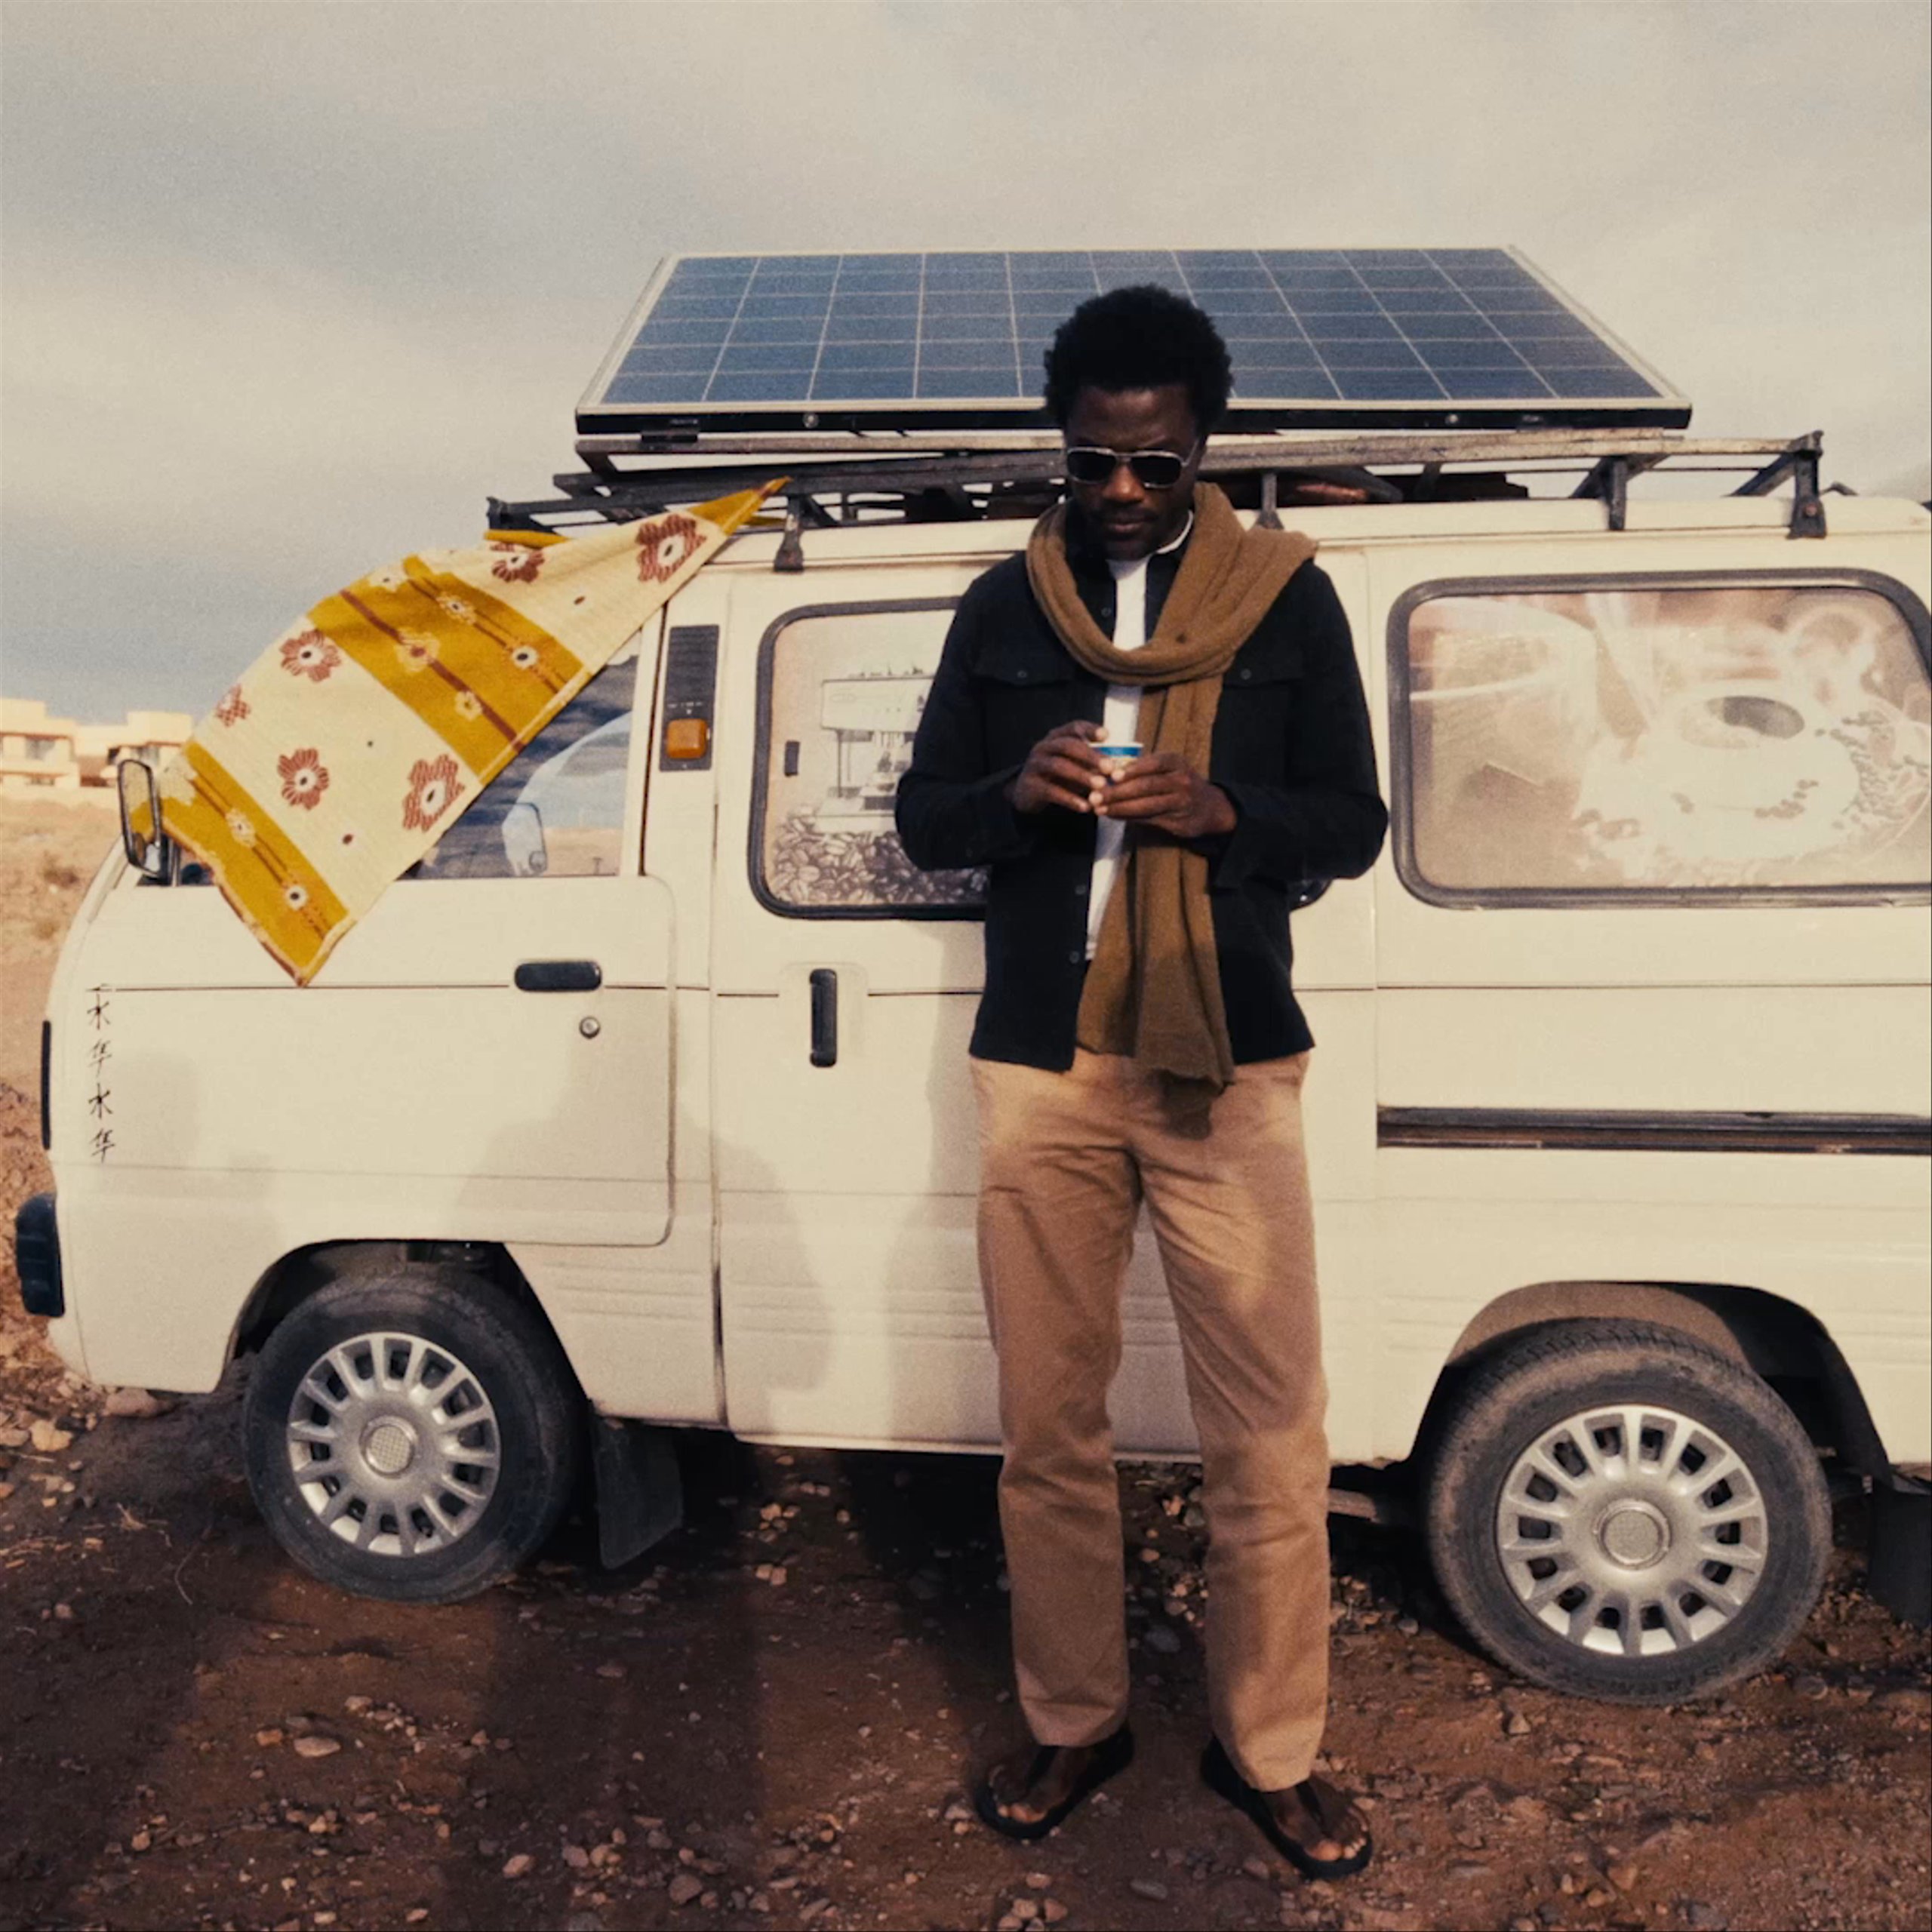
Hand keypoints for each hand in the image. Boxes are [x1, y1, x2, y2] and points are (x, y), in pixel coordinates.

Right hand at [1009, 720, 1104, 814]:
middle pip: (1067, 745)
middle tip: (1110, 767)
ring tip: (1100, 786)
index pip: (1073, 728)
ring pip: (1059, 766)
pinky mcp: (1030, 785)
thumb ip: (1092, 764)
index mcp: (1056, 738)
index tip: (1107, 735)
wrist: (1027, 794)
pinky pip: (1051, 791)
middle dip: (1090, 756)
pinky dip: (1070, 799)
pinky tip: (1085, 807)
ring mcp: (1035, 765)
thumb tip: (1118, 768)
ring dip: (1082, 775)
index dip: (1089, 729)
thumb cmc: (1057, 776)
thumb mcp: (1074, 765)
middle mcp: (1044, 747)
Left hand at [1098, 752, 1236, 839]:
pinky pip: (1149, 819)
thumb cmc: (1179, 783)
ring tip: (1099, 808)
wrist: (1211, 808)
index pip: (1154, 763)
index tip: (1112, 776)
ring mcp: (1181, 803)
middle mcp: (1182, 781)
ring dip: (1119, 808)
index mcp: (1177, 763)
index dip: (1133, 769)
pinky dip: (1128, 818)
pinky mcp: (1178, 822)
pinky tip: (1113, 815)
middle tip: (1095, 795)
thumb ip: (1144, 769)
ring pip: (1146, 806)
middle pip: (1147, 786)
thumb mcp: (1169, 768)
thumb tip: (1109, 773)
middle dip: (1118, 792)